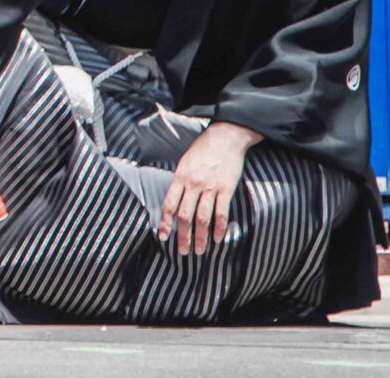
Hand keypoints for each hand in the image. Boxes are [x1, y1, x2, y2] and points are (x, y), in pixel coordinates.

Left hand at [159, 121, 256, 255]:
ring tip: (199, 250)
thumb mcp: (184, 162)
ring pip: (202, 218)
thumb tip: (175, 200)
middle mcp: (193, 184)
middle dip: (182, 236)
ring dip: (200, 237)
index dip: (165, 222)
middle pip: (185, 216)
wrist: (225, 137)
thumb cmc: (203, 149)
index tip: (163, 236)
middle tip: (183, 252)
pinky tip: (218, 239)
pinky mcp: (226, 189)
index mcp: (180, 177)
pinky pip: (221, 213)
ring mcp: (210, 187)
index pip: (169, 204)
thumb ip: (180, 181)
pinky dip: (219, 228)